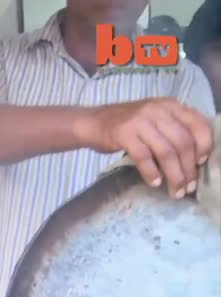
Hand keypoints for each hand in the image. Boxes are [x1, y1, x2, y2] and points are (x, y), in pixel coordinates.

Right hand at [77, 97, 213, 198]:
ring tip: (175, 191)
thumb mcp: (155, 119)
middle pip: (183, 142)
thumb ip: (174, 129)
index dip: (205, 145)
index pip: (199, 124)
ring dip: (174, 175)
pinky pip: (144, 157)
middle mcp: (158, 110)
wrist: (92, 122)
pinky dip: (151, 172)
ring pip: (166, 152)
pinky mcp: (124, 134)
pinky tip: (155, 183)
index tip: (202, 164)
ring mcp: (140, 121)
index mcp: (171, 105)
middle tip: (189, 187)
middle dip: (189, 169)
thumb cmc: (127, 125)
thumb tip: (195, 158)